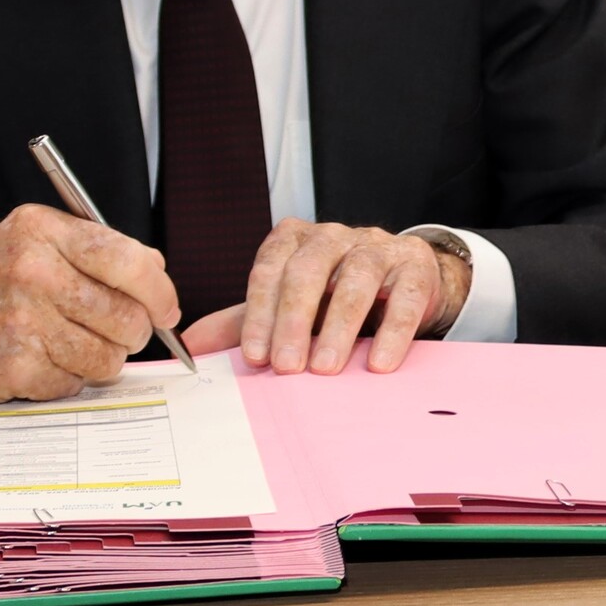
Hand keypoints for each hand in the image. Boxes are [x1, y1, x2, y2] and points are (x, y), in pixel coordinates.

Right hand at [0, 203, 180, 401]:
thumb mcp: (25, 239)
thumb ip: (91, 252)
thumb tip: (158, 280)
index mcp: (43, 232)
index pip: (135, 262)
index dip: (161, 293)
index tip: (165, 310)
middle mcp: (33, 272)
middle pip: (129, 318)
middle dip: (131, 333)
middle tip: (112, 334)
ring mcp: (19, 323)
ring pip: (106, 359)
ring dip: (96, 361)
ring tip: (63, 346)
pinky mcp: (7, 369)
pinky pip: (71, 386)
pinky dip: (62, 381)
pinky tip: (33, 363)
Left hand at [177, 219, 470, 375]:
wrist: (404, 281)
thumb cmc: (336, 296)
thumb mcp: (289, 305)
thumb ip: (244, 321)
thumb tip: (190, 345)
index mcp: (297, 239)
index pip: (270, 267)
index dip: (259, 311)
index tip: (254, 356)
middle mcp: (335, 236)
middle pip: (309, 269)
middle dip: (294, 320)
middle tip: (287, 366)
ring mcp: (378, 247)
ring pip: (356, 279)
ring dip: (340, 328)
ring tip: (327, 369)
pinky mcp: (415, 266)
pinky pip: (404, 296)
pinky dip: (393, 331)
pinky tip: (380, 363)